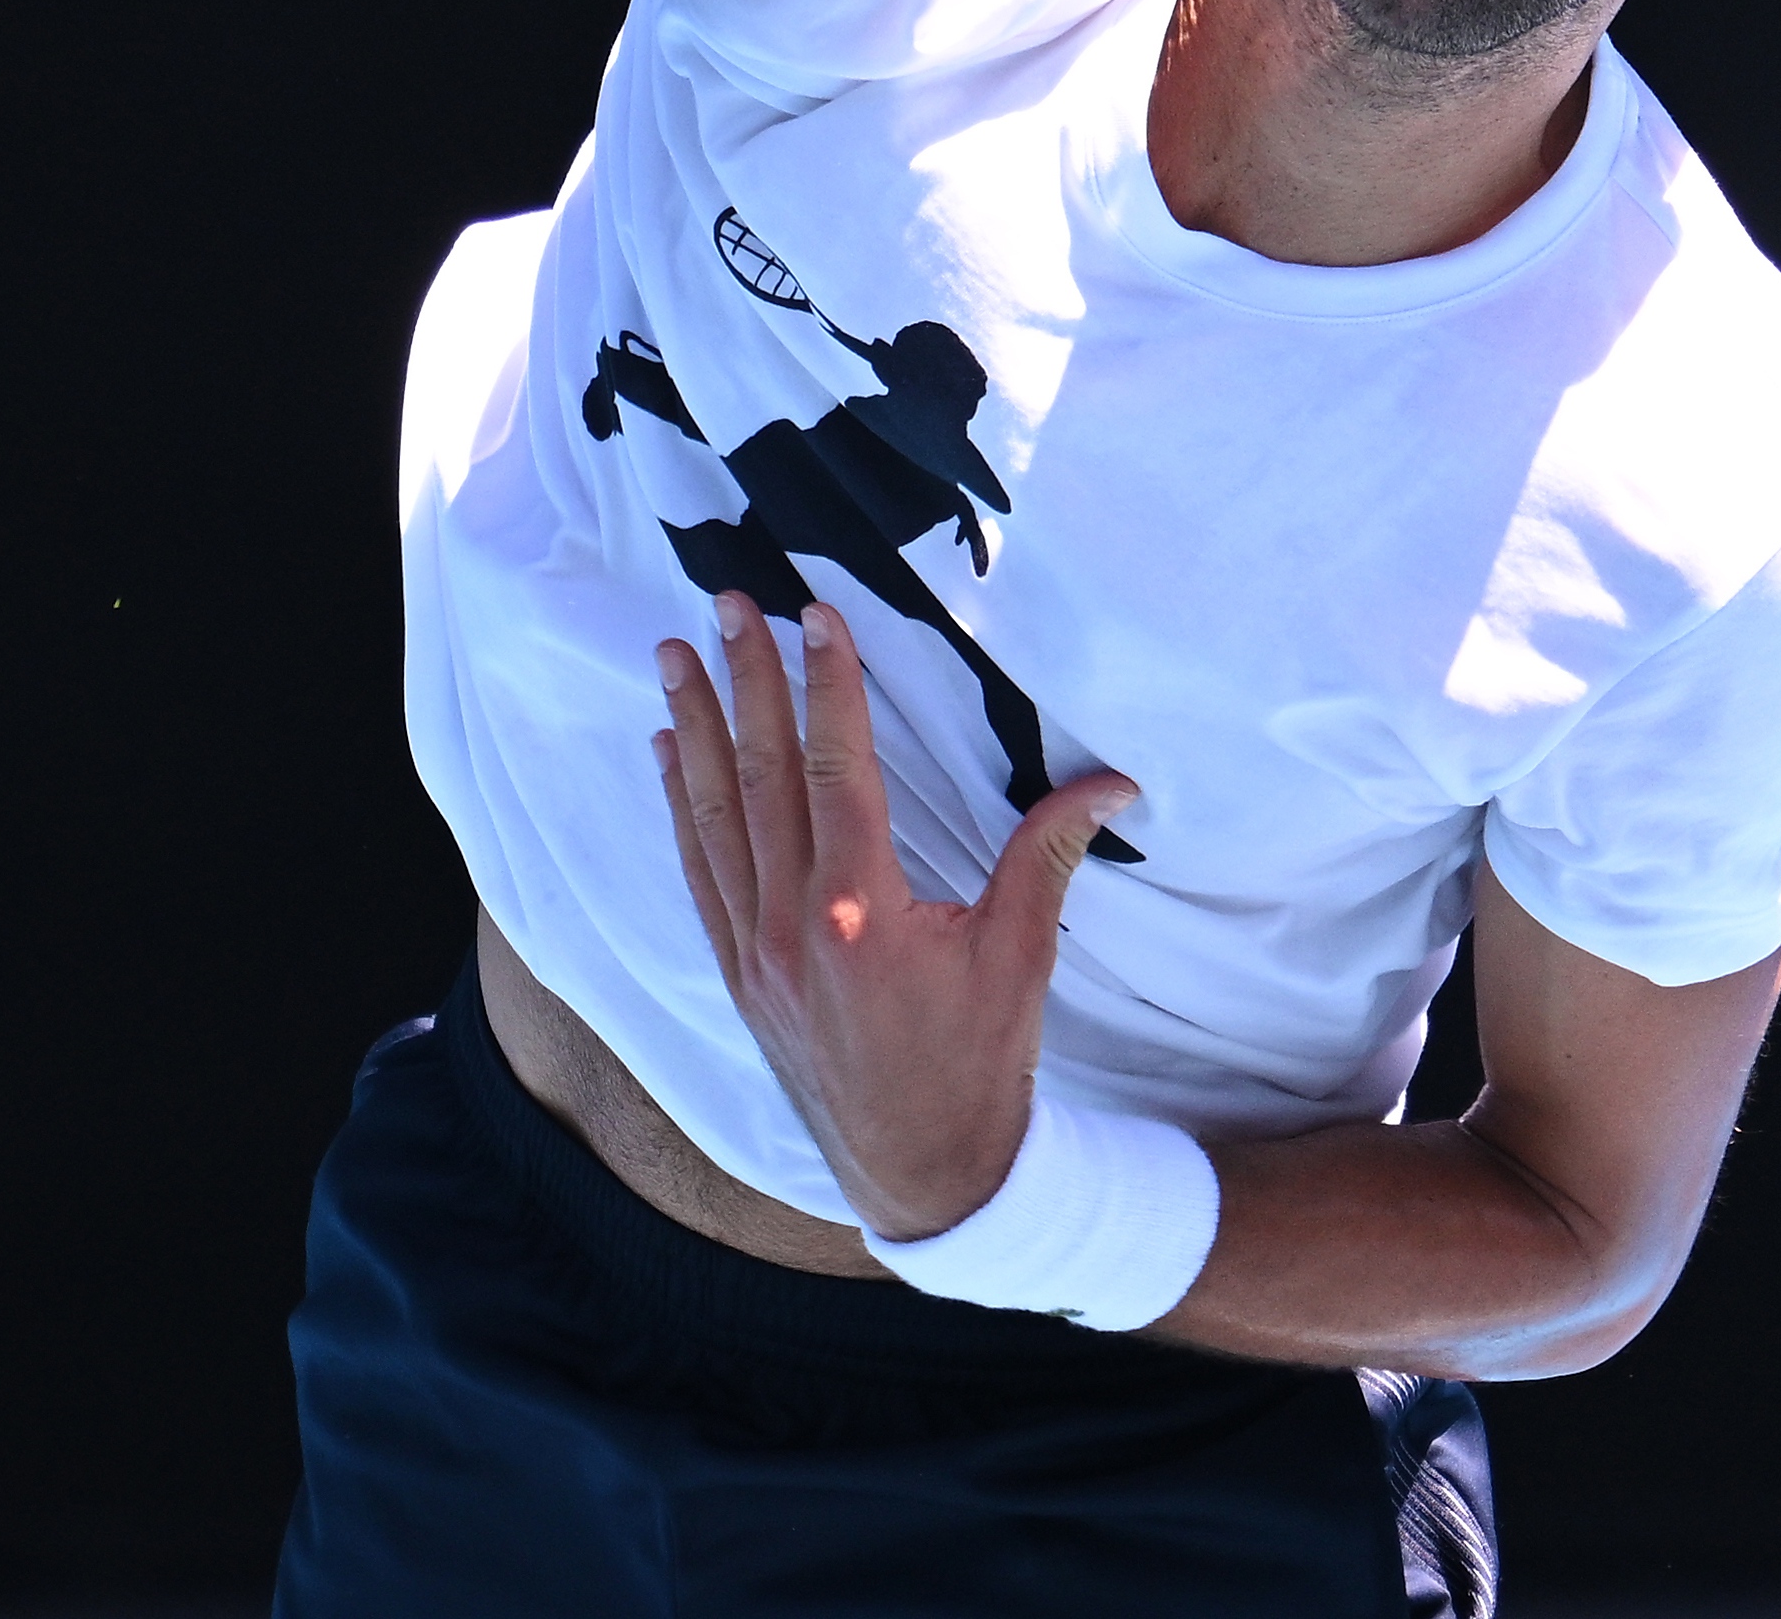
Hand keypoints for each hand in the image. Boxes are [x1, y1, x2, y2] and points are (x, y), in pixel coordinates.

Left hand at [654, 593, 1139, 1239]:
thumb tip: (1112, 781)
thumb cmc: (978, 1067)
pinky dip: (681, 807)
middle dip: (743, 682)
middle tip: (726, 603)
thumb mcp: (1022, 958)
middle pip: (761, 776)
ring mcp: (753, 951)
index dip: (826, 685)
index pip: (836, 769)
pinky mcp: (738, 973)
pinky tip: (668, 753)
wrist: (922, 1176)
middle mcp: (791, 925)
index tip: (813, 615)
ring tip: (673, 655)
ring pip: (715, 816)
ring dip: (693, 729)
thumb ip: (1049, 857)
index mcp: (860, 913)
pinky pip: (699, 870)